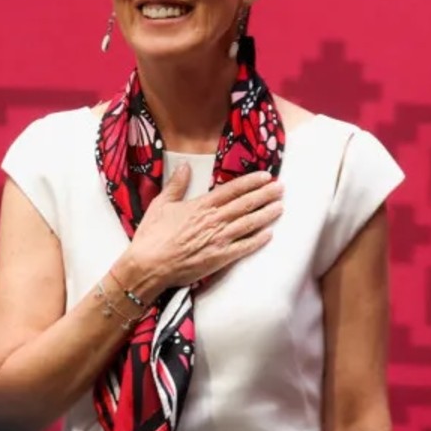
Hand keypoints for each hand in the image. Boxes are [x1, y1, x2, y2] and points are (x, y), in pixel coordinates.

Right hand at [119, 165, 283, 296]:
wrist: (149, 264)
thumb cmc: (152, 235)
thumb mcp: (161, 204)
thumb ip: (176, 185)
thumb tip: (184, 165)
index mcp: (201, 205)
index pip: (232, 190)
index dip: (251, 182)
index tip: (266, 176)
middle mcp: (214, 220)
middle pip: (245, 204)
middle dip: (265, 195)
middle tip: (281, 188)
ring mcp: (219, 239)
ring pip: (249, 223)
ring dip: (266, 214)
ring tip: (280, 206)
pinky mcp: (220, 258)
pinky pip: (244, 247)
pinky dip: (258, 240)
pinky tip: (269, 234)